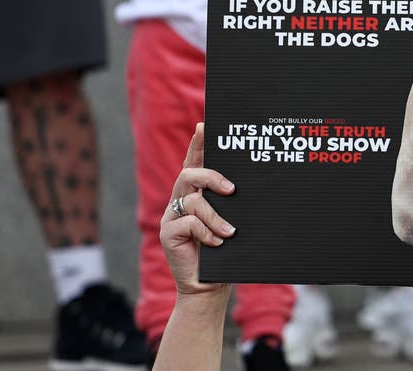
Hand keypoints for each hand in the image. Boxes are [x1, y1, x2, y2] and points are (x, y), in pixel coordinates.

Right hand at [159, 123, 236, 295]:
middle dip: (211, 176)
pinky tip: (217, 243)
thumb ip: (231, 203)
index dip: (198, 144)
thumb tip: (245, 185)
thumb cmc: (225, 253)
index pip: (195, 163)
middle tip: (232, 190)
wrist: (208, 287)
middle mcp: (181, 201)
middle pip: (189, 175)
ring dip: (215, 216)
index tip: (205, 125)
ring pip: (192, 200)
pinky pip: (187, 223)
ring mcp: (172, 217)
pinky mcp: (167, 234)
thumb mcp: (231, 222)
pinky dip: (206, 232)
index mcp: (197, 194)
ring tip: (230, 232)